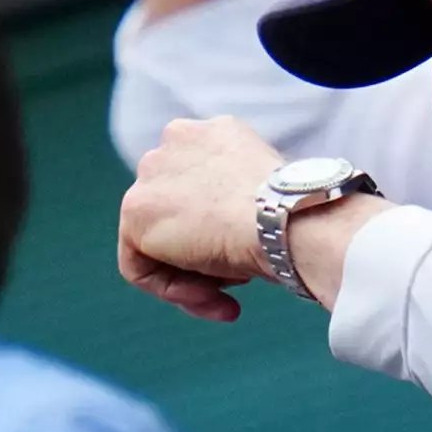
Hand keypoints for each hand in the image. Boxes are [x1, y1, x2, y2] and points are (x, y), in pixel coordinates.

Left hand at [118, 117, 282, 323]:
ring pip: (155, 241)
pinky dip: (171, 291)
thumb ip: (238, 202)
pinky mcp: (135, 211)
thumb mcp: (268, 198)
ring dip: (192, 278)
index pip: (196, 186)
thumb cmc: (296, 216)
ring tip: (228, 296)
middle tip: (238, 284)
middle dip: (201, 254)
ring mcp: (150, 174)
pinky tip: (212, 298)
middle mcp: (175, 142)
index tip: (245, 256)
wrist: (287, 220)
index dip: (217, 228)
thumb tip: (228, 235)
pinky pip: (138, 266)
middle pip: (173, 212)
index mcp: (212, 133)